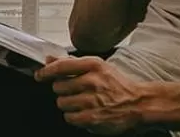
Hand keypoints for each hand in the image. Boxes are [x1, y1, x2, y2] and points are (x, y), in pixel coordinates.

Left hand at [36, 55, 150, 134]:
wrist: (139, 104)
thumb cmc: (119, 85)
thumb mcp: (100, 67)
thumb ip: (74, 64)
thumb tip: (50, 60)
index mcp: (95, 65)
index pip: (62, 66)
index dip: (46, 71)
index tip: (40, 74)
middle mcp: (92, 81)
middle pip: (58, 87)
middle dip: (62, 90)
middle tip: (74, 91)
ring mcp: (91, 101)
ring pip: (61, 103)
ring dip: (68, 104)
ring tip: (81, 102)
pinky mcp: (91, 118)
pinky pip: (69, 117)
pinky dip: (74, 116)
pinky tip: (84, 112)